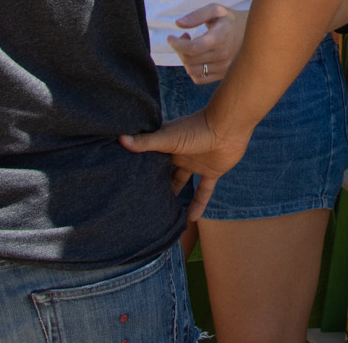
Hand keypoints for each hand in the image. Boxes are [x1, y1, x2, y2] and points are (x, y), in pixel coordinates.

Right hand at [119, 112, 249, 219]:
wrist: (228, 126)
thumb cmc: (196, 128)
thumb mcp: (167, 138)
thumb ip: (145, 142)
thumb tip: (119, 138)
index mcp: (168, 145)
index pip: (151, 160)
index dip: (141, 171)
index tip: (127, 185)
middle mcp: (181, 155)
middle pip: (166, 173)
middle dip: (156, 185)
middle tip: (142, 203)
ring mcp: (197, 163)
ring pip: (183, 182)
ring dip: (175, 195)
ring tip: (163, 214)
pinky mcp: (212, 171)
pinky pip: (204, 191)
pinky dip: (198, 204)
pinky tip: (190, 220)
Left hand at [169, 4, 246, 83]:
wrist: (252, 34)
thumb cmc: (230, 20)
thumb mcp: (216, 10)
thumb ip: (196, 15)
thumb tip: (178, 24)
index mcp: (221, 37)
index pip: (192, 48)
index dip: (177, 44)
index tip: (171, 37)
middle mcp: (223, 55)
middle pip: (189, 59)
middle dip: (179, 48)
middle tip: (183, 36)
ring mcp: (223, 67)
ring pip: (192, 70)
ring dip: (184, 59)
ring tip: (190, 46)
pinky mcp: (222, 75)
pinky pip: (199, 79)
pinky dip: (192, 70)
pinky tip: (196, 58)